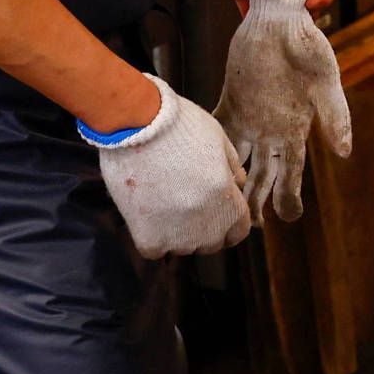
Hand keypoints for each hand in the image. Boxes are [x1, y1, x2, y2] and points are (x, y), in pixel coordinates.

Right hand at [82, 74, 251, 257]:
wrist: (135, 123)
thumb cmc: (179, 125)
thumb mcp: (218, 140)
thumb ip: (231, 168)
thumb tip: (238, 184)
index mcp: (229, 201)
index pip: (238, 231)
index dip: (227, 223)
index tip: (215, 213)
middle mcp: (209, 225)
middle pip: (211, 243)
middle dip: (203, 228)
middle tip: (183, 204)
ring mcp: (179, 234)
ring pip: (183, 248)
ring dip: (176, 233)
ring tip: (162, 202)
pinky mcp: (148, 237)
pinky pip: (155, 250)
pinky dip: (151, 237)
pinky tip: (146, 214)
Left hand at [214, 0, 353, 223]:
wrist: (280, 18)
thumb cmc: (308, 46)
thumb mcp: (326, 81)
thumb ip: (336, 116)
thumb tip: (344, 154)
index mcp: (297, 127)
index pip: (293, 170)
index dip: (289, 194)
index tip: (288, 218)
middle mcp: (273, 127)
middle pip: (264, 172)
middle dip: (259, 199)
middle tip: (250, 228)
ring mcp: (251, 116)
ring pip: (240, 157)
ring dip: (235, 180)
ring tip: (225, 204)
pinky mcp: (232, 100)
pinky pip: (219, 128)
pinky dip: (212, 146)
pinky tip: (201, 163)